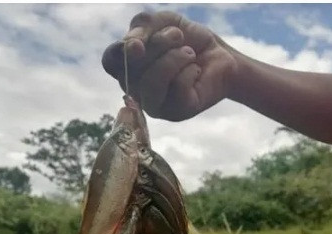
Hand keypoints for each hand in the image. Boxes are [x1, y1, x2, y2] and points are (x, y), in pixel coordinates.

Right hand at [101, 11, 238, 120]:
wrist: (222, 56)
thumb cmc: (191, 41)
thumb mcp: (165, 22)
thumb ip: (143, 27)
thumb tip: (130, 45)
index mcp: (129, 66)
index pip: (110, 61)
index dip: (120, 52)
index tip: (138, 43)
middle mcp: (138, 88)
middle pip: (131, 69)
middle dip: (158, 45)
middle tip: (178, 35)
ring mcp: (156, 104)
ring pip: (152, 82)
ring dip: (174, 59)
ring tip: (189, 53)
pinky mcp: (177, 112)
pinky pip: (176, 88)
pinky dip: (189, 71)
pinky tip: (196, 71)